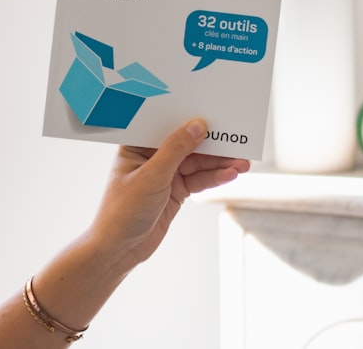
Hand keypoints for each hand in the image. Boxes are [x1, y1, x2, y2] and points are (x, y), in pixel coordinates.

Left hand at [87, 118, 250, 270]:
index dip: (188, 117)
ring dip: (219, 163)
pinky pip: (199, 180)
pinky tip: (230, 174)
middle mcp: (151, 156)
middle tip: (236, 141)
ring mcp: (164, 174)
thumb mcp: (151, 176)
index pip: (165, 125)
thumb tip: (197, 124)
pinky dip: (214, 177)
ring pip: (197, 163)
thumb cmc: (123, 211)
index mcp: (136, 145)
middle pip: (187, 143)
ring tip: (242, 163)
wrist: (119, 250)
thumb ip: (176, 149)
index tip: (213, 113)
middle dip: (212, 144)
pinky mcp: (175, 191)